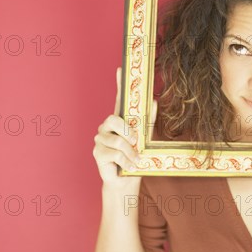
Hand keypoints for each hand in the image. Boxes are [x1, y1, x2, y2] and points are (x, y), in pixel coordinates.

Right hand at [92, 67, 157, 186]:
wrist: (126, 182)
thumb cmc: (135, 159)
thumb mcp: (145, 140)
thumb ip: (148, 121)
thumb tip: (153, 102)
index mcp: (119, 122)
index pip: (118, 100)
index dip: (118, 84)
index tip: (120, 69)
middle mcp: (106, 128)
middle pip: (113, 119)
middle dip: (126, 130)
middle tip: (136, 142)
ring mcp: (100, 140)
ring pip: (117, 140)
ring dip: (130, 152)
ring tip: (136, 160)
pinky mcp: (97, 153)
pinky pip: (115, 153)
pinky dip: (126, 161)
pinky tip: (130, 166)